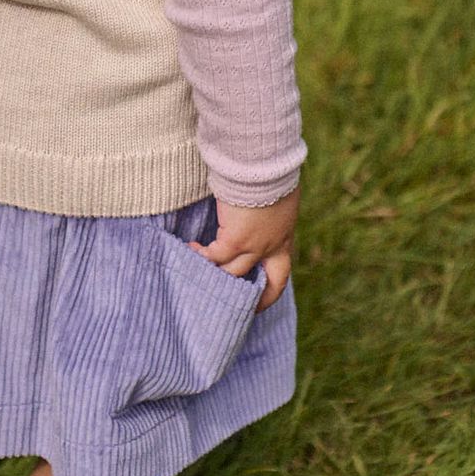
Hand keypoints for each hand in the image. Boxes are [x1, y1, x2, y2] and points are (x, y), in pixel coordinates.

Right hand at [187, 186, 299, 313]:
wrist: (263, 167)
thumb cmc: (270, 174)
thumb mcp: (277, 199)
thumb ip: (268, 214)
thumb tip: (257, 212)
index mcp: (283, 239)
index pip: (280, 274)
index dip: (269, 291)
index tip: (257, 302)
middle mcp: (272, 247)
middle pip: (265, 284)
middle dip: (251, 300)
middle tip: (235, 308)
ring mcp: (254, 246)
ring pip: (232, 273)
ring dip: (216, 272)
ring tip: (198, 269)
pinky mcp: (235, 239)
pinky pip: (214, 256)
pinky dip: (201, 254)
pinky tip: (191, 246)